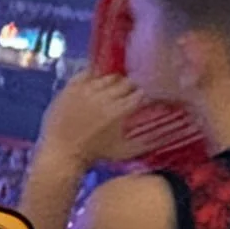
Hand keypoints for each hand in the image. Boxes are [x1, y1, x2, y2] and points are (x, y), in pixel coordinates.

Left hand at [34, 67, 151, 170]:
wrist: (61, 152)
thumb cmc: (94, 154)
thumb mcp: (125, 151)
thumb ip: (148, 142)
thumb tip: (167, 135)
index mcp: (121, 110)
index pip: (140, 93)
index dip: (142, 94)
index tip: (142, 96)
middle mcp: (105, 96)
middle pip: (126, 82)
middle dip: (130, 87)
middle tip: (128, 93)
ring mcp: (86, 90)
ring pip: (107, 77)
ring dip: (113, 81)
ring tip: (111, 89)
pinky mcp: (70, 88)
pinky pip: (85, 73)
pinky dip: (92, 75)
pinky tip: (95, 82)